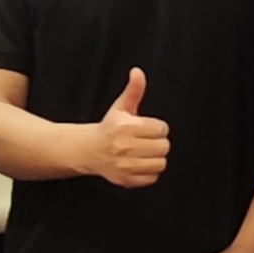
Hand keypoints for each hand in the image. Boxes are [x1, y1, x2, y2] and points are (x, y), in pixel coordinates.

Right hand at [87, 68, 168, 187]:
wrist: (89, 150)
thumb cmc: (109, 128)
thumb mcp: (121, 107)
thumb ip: (134, 89)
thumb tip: (138, 72)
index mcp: (125, 127)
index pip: (161, 129)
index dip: (157, 128)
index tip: (148, 128)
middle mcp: (124, 147)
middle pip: (163, 147)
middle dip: (158, 142)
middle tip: (146, 141)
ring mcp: (124, 165)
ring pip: (160, 163)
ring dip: (155, 158)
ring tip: (144, 152)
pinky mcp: (126, 180)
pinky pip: (152, 178)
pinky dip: (149, 172)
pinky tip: (139, 163)